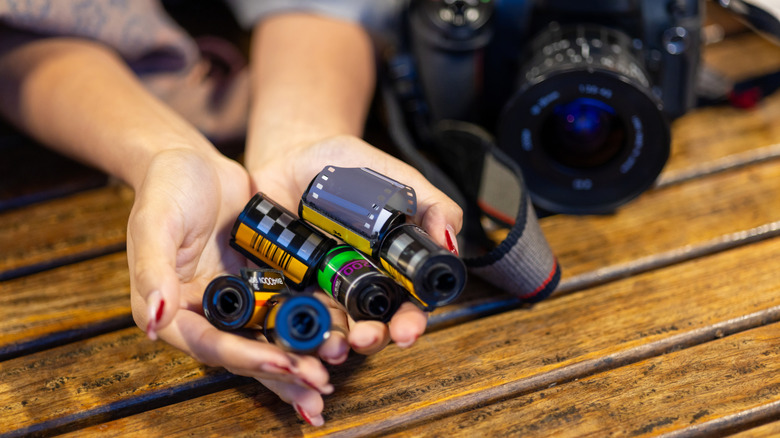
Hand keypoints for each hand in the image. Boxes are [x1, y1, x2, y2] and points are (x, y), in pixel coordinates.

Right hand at [126, 148, 333, 423]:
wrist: (196, 163)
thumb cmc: (166, 189)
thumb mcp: (156, 223)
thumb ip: (153, 269)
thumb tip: (152, 320)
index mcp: (175, 310)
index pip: (213, 345)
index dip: (249, 357)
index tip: (284, 364)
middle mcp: (208, 313)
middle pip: (247, 352)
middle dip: (283, 372)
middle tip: (319, 385)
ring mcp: (239, 301)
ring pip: (272, 338)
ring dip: (300, 360)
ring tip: (331, 380)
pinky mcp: (263, 284)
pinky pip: (289, 309)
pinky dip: (311, 326)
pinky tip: (340, 338)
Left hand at [249, 134, 463, 358]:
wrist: (288, 156)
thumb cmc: (344, 167)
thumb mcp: (394, 176)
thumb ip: (429, 204)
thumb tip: (449, 244)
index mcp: (389, 266)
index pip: (407, 305)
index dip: (411, 321)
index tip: (409, 330)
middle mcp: (357, 283)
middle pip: (371, 324)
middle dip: (374, 338)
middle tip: (367, 338)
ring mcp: (319, 287)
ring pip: (332, 327)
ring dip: (336, 342)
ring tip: (335, 345)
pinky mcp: (285, 285)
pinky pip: (290, 313)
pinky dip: (294, 326)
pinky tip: (297, 330)